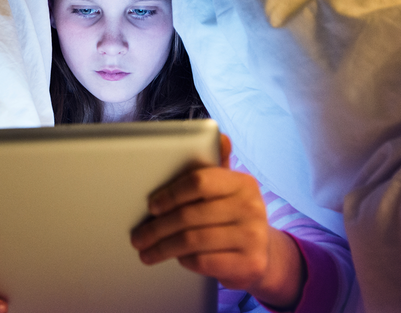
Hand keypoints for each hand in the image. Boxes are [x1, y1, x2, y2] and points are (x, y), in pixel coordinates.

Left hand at [129, 135, 305, 308]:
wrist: (263, 254)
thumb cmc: (232, 215)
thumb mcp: (226, 189)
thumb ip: (215, 165)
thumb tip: (220, 136)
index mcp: (242, 183)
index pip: (199, 181)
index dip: (170, 193)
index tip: (151, 206)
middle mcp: (252, 207)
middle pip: (190, 215)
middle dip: (157, 228)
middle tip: (138, 237)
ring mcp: (254, 237)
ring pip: (193, 241)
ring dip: (163, 247)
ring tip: (146, 252)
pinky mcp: (251, 263)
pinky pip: (205, 262)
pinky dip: (185, 260)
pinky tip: (176, 258)